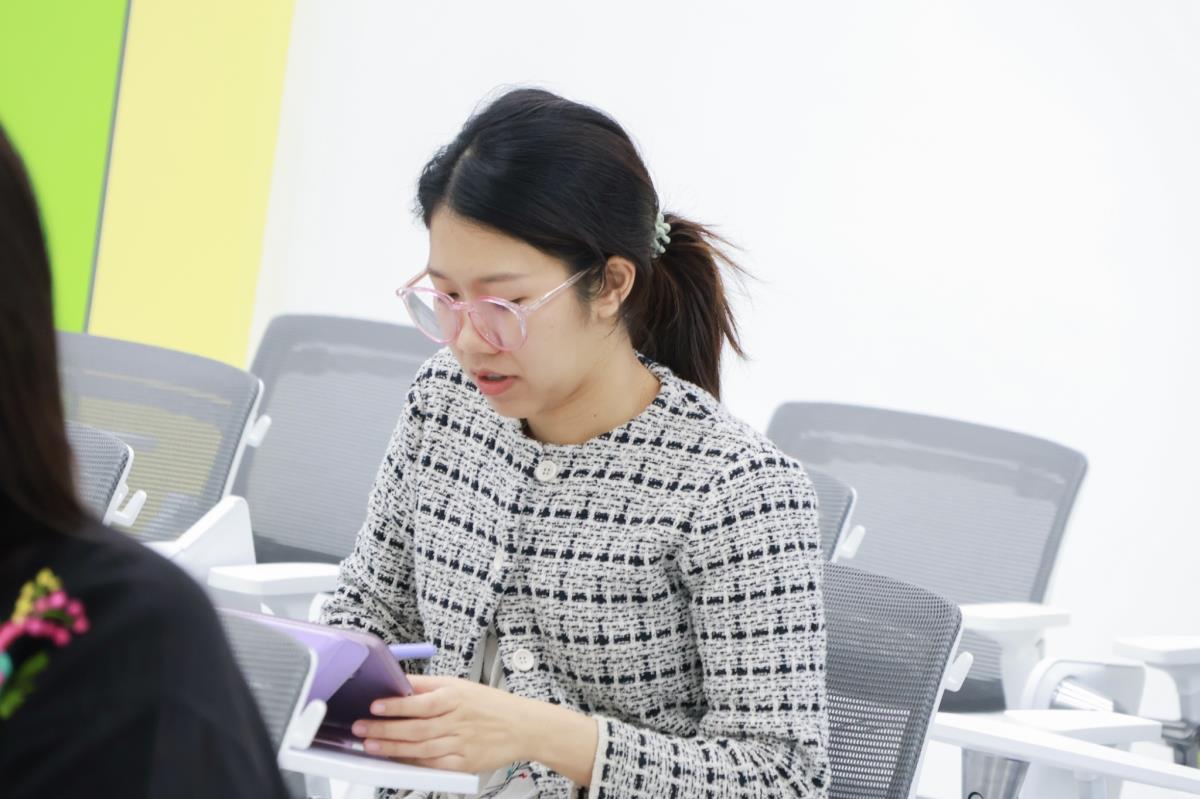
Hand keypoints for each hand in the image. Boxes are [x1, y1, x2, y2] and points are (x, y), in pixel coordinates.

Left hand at [352, 675, 529, 772]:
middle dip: (384, 729)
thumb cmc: (490, 705)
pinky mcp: (464, 764)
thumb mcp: (460, 685)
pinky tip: (397, 760)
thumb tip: (398, 680)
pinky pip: (434, 765)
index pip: (420, 701)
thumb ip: (428, 685)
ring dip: (392, 748)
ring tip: (370, 745)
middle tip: (361, 728)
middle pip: (415, 727)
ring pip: (420, 748)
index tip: (374, 706)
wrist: (522, 727)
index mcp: (456, 697)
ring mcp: (461, 744)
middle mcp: (457, 720)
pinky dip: (414, 763)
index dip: (395, 705)